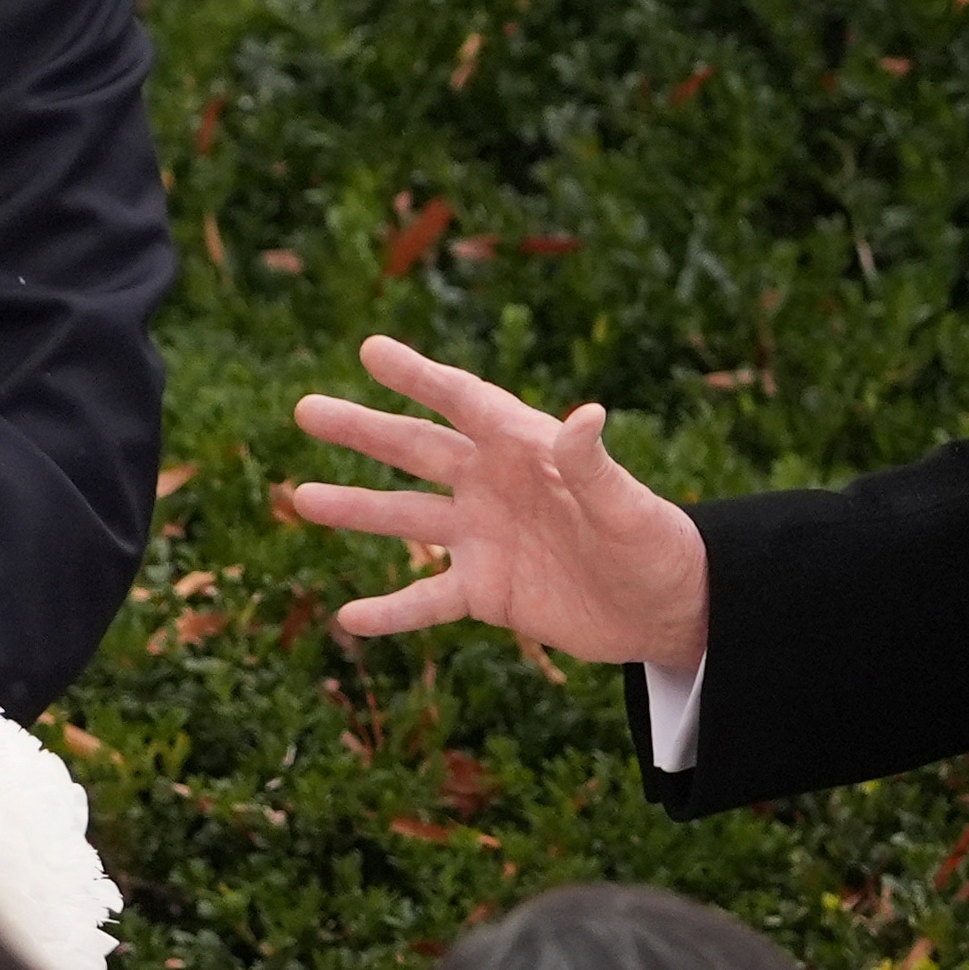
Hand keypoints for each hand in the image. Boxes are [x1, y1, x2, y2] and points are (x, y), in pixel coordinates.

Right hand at [288, 336, 712, 665]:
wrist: (667, 609)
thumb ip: (595, 465)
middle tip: (305, 408)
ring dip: (356, 510)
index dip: (419, 376)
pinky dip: (391, 611)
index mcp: (527, 448)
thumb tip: (588, 415)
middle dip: (363, 430)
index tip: (371, 350)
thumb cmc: (657, 544)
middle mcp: (494, 485)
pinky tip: (349, 619)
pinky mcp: (487, 592)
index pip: (464, 402)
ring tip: (301, 498)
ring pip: (406, 519)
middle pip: (417, 451)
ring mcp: (484, 538)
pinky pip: (427, 600)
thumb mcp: (629, 506)